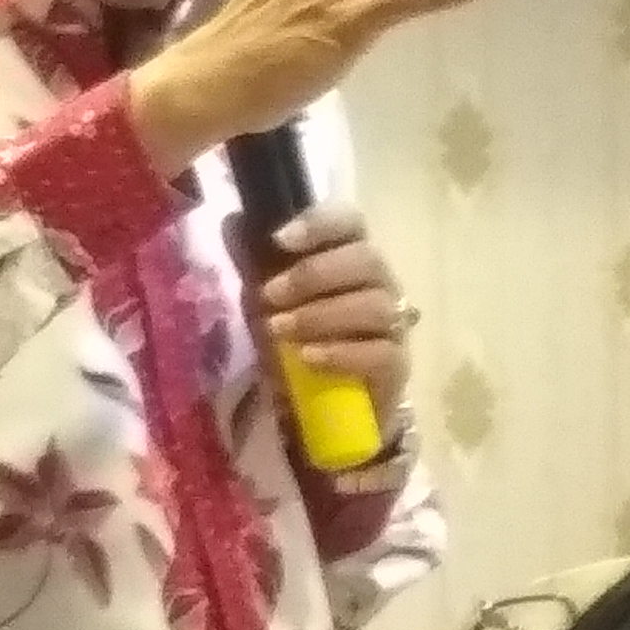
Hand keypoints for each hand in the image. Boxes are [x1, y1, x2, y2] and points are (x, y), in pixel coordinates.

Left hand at [256, 204, 417, 424]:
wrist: (316, 406)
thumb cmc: (294, 340)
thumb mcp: (265, 301)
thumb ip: (254, 262)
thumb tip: (233, 223)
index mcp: (350, 257)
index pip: (351, 223)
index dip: (320, 224)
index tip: (280, 240)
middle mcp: (380, 285)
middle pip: (367, 260)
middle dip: (314, 274)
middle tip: (271, 295)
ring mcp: (394, 325)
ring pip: (375, 306)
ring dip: (321, 315)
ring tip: (280, 330)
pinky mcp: (396, 367)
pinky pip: (381, 353)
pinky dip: (341, 353)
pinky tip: (308, 358)